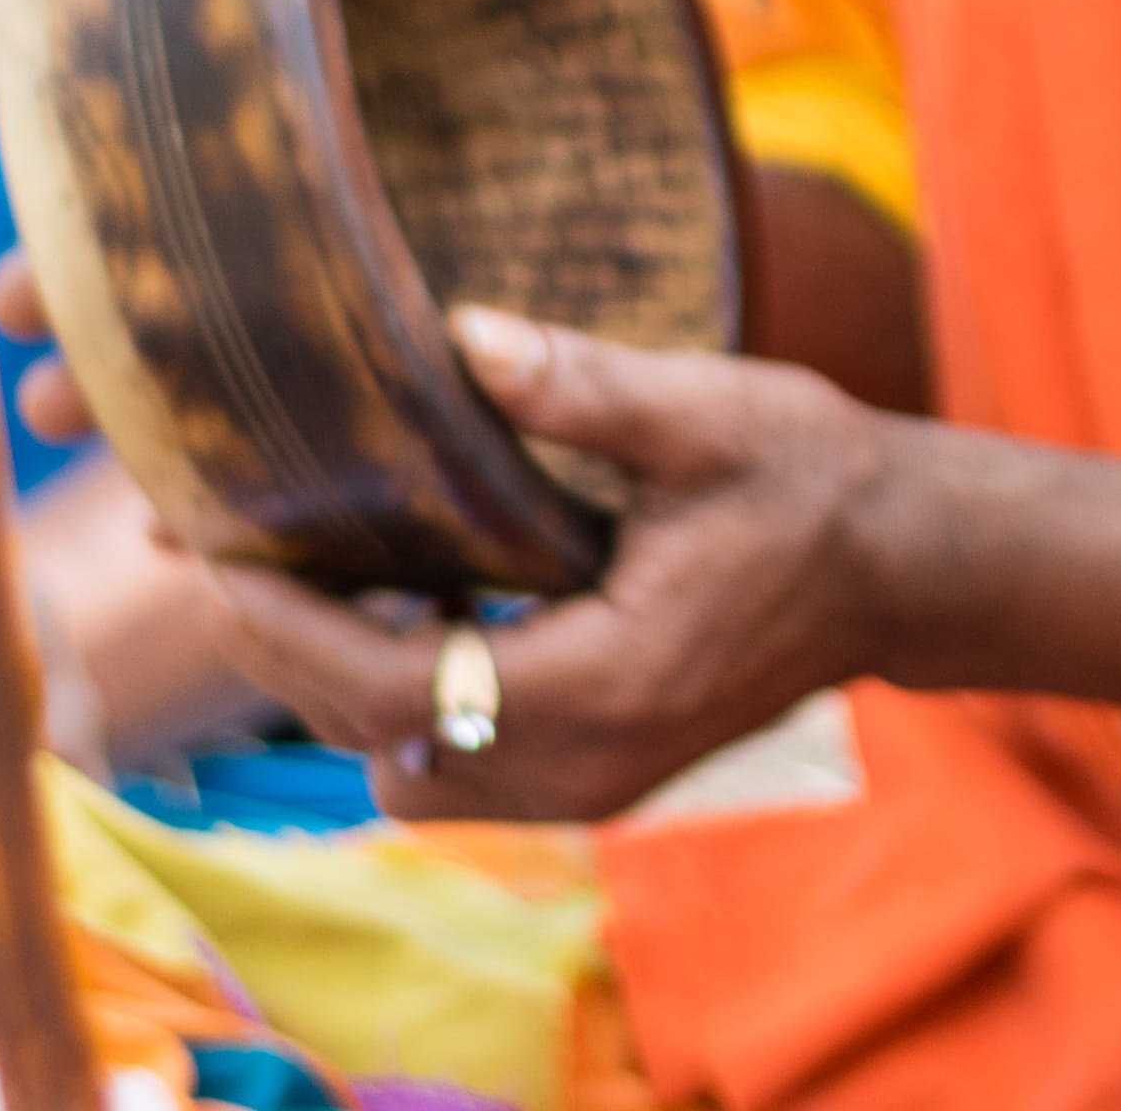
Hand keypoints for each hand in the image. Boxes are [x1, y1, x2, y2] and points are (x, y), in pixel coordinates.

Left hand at [198, 309, 905, 819]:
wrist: (911, 568)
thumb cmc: (817, 482)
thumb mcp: (711, 414)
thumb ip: (585, 388)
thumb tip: (464, 336)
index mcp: (603, 683)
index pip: (389, 687)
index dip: (281, 630)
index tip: (209, 551)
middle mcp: (584, 763)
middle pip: (375, 739)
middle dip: (283, 653)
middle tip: (219, 547)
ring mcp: (591, 784)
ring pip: (405, 764)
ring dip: (341, 683)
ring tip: (306, 569)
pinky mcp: (598, 774)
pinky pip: (458, 759)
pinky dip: (408, 692)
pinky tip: (413, 595)